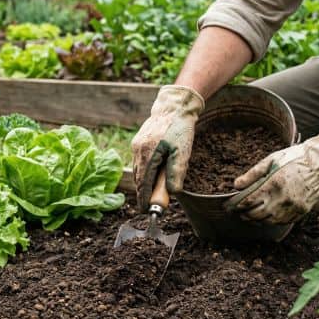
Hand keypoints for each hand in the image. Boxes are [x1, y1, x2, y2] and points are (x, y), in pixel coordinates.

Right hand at [132, 85, 204, 210]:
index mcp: (148, 154)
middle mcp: (138, 150)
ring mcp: (136, 145)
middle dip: (143, 193)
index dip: (144, 198)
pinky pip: (138, 162)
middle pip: (138, 179)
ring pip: (137, 171)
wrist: (173, 107)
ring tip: (151, 193)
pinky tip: (151, 176)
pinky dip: (143, 172)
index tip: (146, 210)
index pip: (143, 183)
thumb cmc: (180, 129)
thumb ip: (176, 172)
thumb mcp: (182, 152)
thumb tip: (172, 193)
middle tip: (150, 205)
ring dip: (143, 183)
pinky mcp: (138, 142)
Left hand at [227, 128, 318, 223]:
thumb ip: (253, 174)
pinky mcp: (301, 211)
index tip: (232, 206)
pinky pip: (283, 221)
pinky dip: (272, 221)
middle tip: (240, 213)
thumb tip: (236, 185)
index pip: (250, 201)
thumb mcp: (271, 160)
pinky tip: (267, 217)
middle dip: (246, 215)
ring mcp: (293, 207)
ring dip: (257, 221)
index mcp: (274, 183)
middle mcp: (283, 198)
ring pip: (269, 221)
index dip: (238, 206)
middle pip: (257, 214)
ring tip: (251, 217)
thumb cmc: (295, 159)